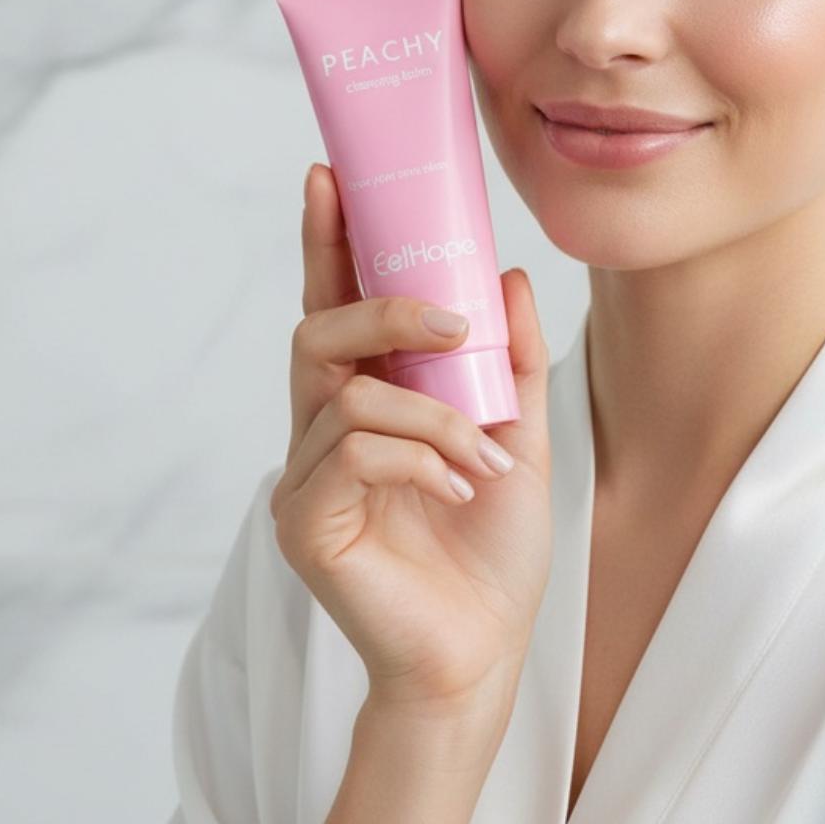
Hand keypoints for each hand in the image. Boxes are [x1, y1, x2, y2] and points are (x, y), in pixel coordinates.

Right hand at [272, 163, 554, 718]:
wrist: (485, 650)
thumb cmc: (492, 549)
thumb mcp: (520, 435)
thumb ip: (510, 358)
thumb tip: (506, 272)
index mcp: (368, 404)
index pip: (335, 306)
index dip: (327, 240)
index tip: (330, 174)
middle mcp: (323, 433)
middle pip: (316, 330)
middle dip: (382, 305)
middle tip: (451, 321)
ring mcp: (305, 479)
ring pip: (348, 393)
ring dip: (432, 413)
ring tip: (482, 455)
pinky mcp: (305, 523)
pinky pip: (352, 450)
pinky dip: (418, 456)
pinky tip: (456, 487)